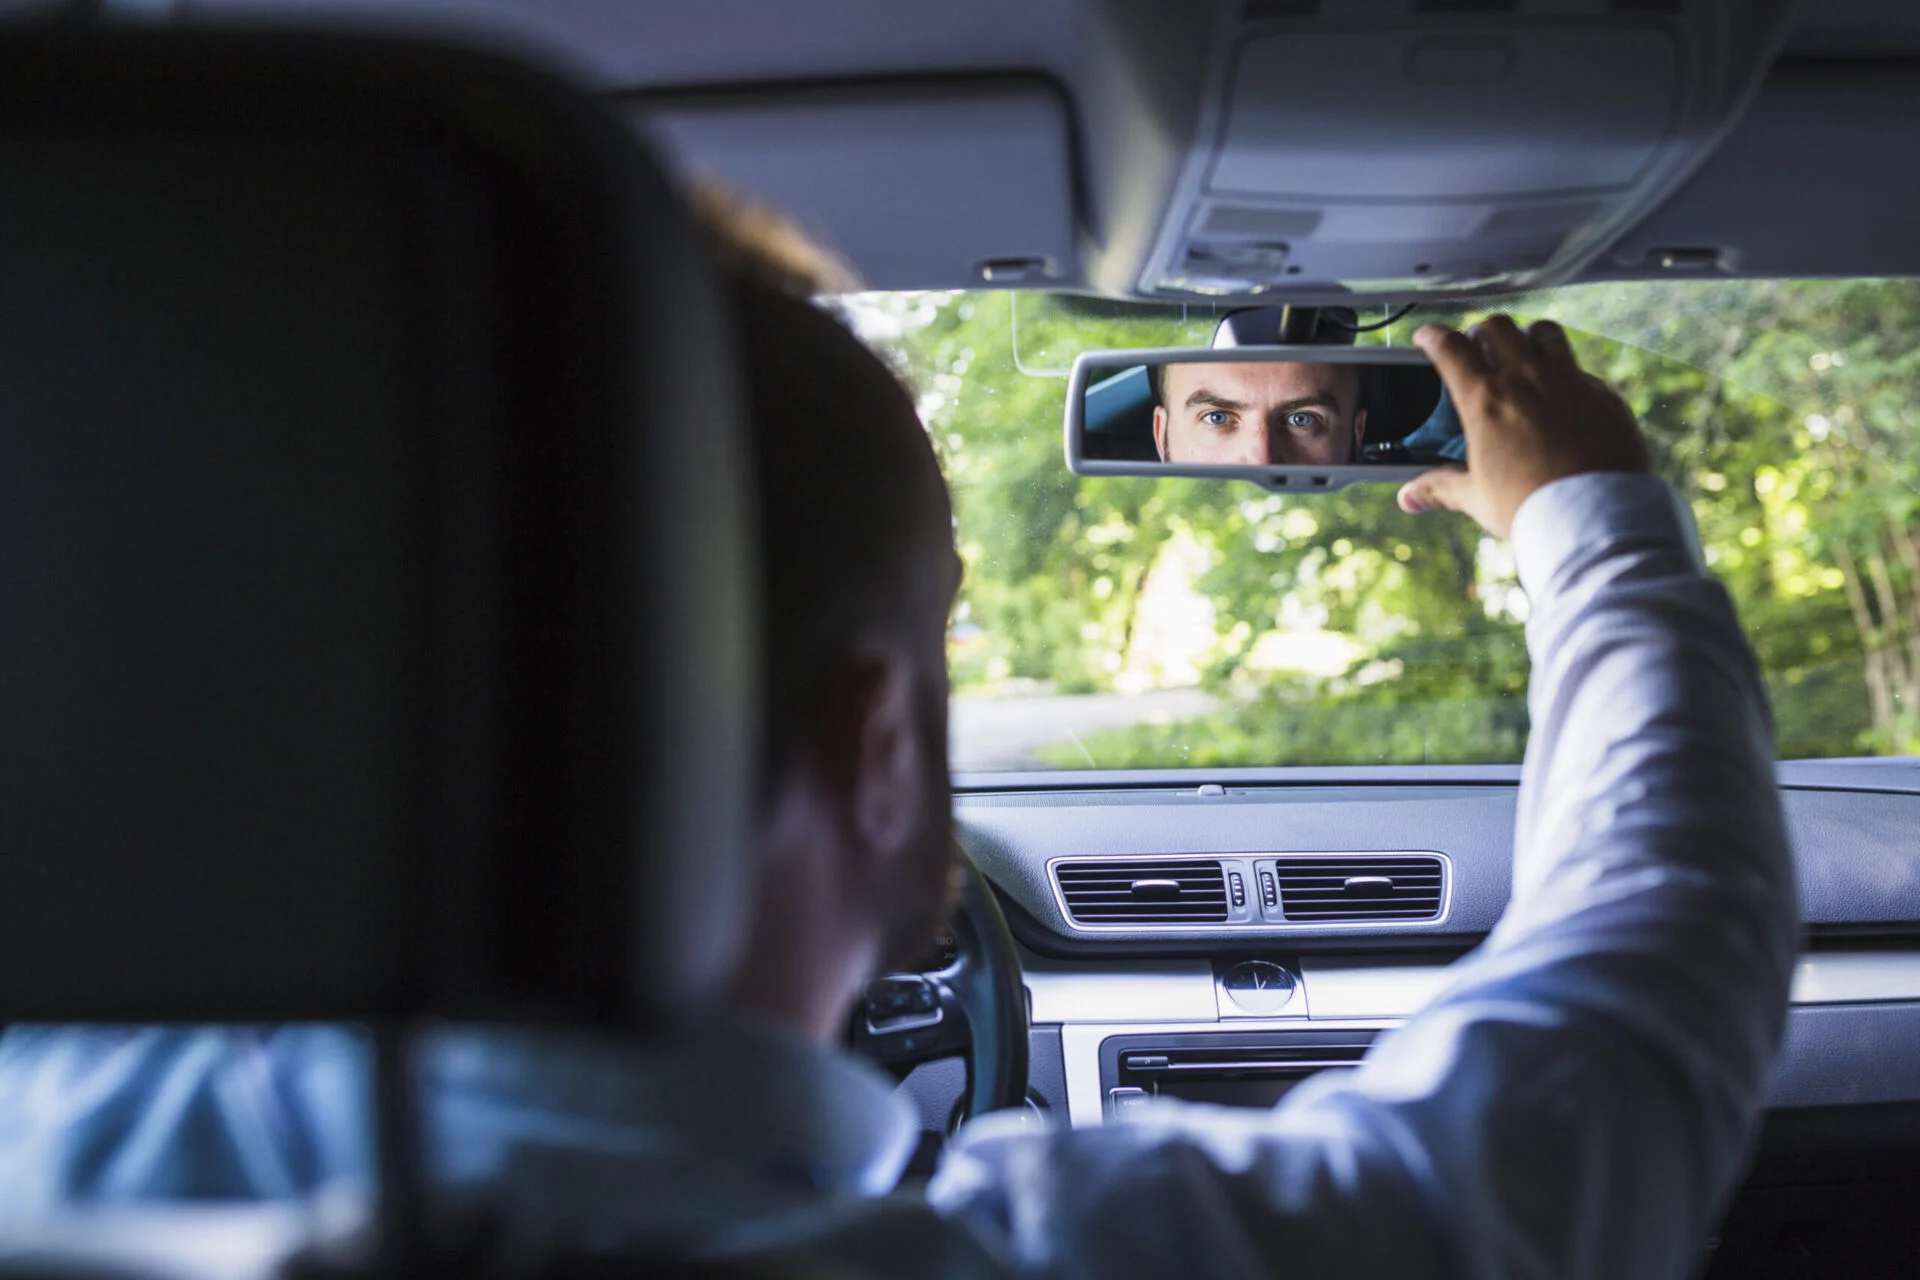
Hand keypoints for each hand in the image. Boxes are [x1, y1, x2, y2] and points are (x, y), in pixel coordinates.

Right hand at [1396, 317, 1649, 537]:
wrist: (1594, 517)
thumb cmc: (1530, 507)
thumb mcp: (1476, 497)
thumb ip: (1440, 488)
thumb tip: (1409, 497)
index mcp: (1486, 400)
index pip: (1450, 348)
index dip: (1432, 336)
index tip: (1427, 336)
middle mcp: (1528, 379)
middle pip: (1497, 327)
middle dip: (1480, 331)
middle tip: (1475, 347)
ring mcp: (1570, 381)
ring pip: (1544, 332)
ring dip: (1527, 336)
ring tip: (1522, 354)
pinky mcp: (1604, 395)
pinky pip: (1580, 370)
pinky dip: (1565, 375)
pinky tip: (1562, 398)